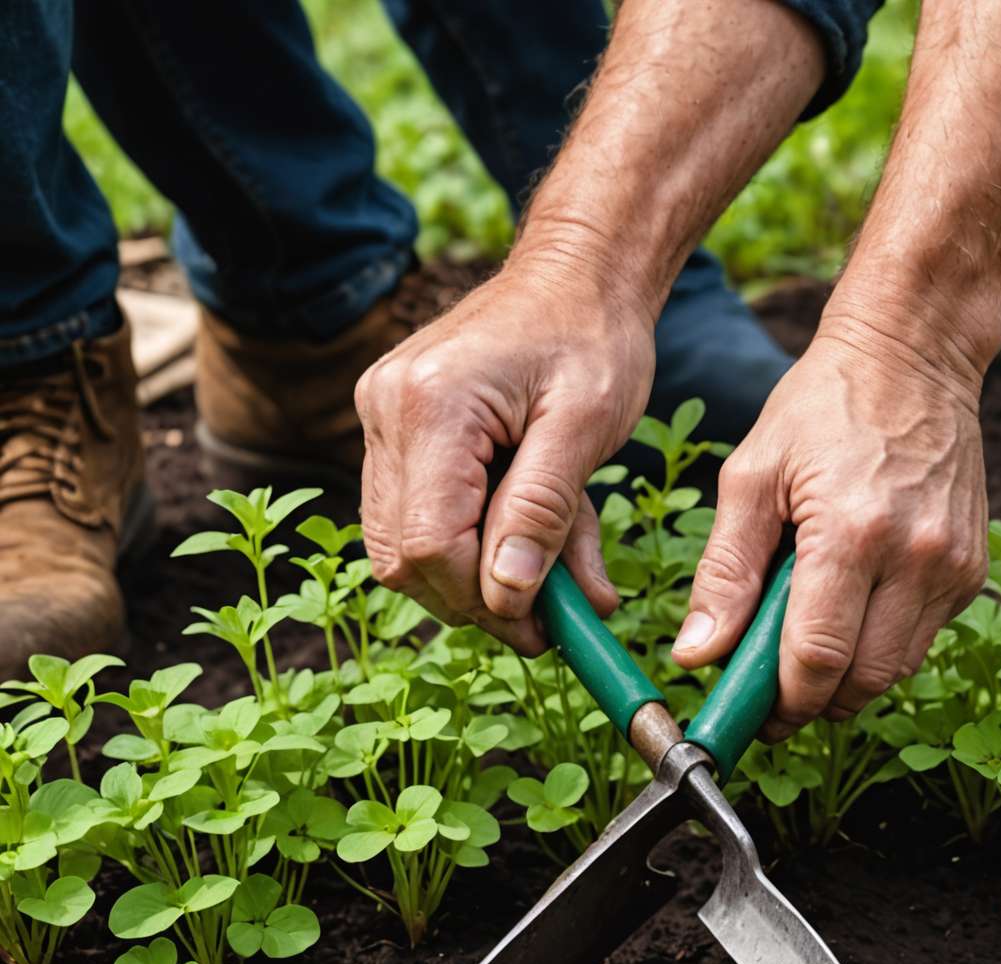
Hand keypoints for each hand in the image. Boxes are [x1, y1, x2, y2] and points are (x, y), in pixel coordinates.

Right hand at [356, 252, 655, 652]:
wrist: (576, 274)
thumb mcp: (585, 427)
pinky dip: (469, 547)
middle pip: (404, 557)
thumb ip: (544, 512)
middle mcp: (386, 410)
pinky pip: (412, 517)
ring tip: (549, 574)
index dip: (485, 600)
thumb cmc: (592, 338)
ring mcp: (382, 419)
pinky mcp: (395, 430)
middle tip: (552, 617)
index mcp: (431, 405)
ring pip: (400, 547)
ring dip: (473, 580)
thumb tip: (507, 597)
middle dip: (477, 601)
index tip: (546, 628)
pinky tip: (526, 539)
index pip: (430, 544)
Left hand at [671, 323, 988, 736]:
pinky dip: (882, 645)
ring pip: (895, 671)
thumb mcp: (751, 477)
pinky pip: (921, 640)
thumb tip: (697, 656)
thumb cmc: (822, 407)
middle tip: (773, 691)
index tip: (751, 714)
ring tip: (808, 647)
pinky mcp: (971, 570)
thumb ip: (724, 573)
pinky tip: (852, 609)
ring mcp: (952, 566)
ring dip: (848, 680)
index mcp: (852, 532)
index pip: (816, 658)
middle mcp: (915, 557)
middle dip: (812, 701)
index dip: (779, 703)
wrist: (914, 355)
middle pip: (861, 682)